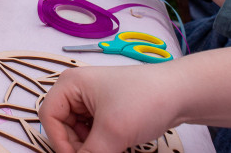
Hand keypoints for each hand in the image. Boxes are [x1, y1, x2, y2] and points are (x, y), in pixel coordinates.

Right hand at [40, 65, 181, 152]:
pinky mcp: (106, 110)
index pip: (49, 118)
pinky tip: (116, 144)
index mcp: (70, 84)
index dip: (60, 142)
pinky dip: (100, 143)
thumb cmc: (144, 101)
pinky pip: (92, 131)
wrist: (181, 93)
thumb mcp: (112, 132)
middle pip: (62, 126)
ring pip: (77, 132)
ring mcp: (92, 99)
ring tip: (112, 147)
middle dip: (77, 145)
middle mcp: (77, 89)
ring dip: (90, 145)